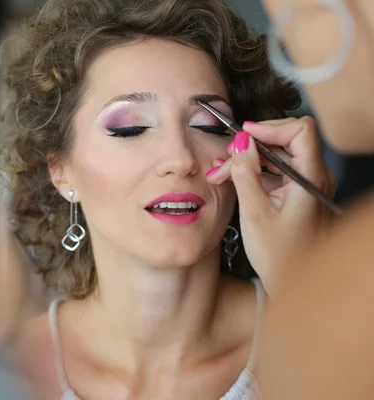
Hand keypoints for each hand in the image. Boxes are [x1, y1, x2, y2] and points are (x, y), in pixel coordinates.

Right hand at [206, 117, 335, 293]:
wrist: (295, 284)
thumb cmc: (280, 257)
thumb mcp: (255, 213)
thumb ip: (246, 175)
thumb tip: (241, 144)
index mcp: (310, 180)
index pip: (299, 131)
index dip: (270, 127)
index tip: (244, 134)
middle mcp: (314, 178)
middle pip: (285, 142)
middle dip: (252, 146)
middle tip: (226, 158)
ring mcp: (306, 186)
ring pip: (277, 158)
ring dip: (248, 161)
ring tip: (221, 173)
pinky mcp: (297, 195)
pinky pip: (275, 173)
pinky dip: (254, 173)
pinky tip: (232, 180)